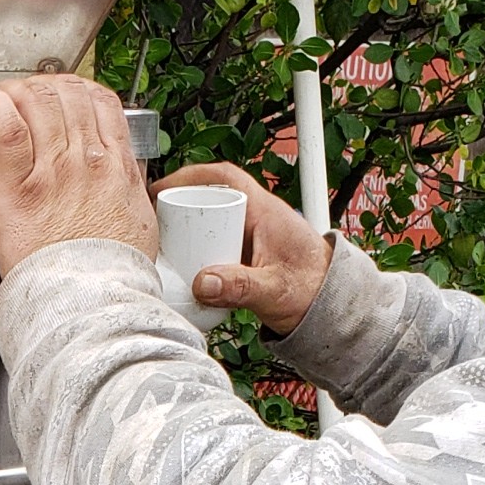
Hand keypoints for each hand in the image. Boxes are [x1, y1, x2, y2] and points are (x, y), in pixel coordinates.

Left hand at [0, 74, 157, 279]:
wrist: (89, 301)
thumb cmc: (110, 274)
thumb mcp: (139, 223)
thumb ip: (128, 191)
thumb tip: (125, 177)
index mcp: (116, 167)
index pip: (100, 102)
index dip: (77, 88)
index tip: (63, 93)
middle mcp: (87, 160)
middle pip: (66, 94)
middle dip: (43, 85)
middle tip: (25, 93)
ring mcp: (53, 171)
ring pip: (37, 103)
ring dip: (15, 91)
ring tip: (1, 96)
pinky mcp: (19, 189)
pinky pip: (6, 130)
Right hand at [152, 162, 330, 334]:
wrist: (331, 307)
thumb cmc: (313, 291)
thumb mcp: (273, 291)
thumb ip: (239, 288)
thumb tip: (203, 282)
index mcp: (264, 212)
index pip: (223, 177)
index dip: (190, 177)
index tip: (162, 188)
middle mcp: (256, 218)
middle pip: (210, 199)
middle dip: (179, 207)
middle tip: (153, 223)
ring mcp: (249, 236)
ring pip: (210, 222)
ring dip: (185, 230)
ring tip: (160, 245)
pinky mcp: (245, 254)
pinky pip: (214, 242)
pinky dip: (195, 248)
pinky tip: (181, 264)